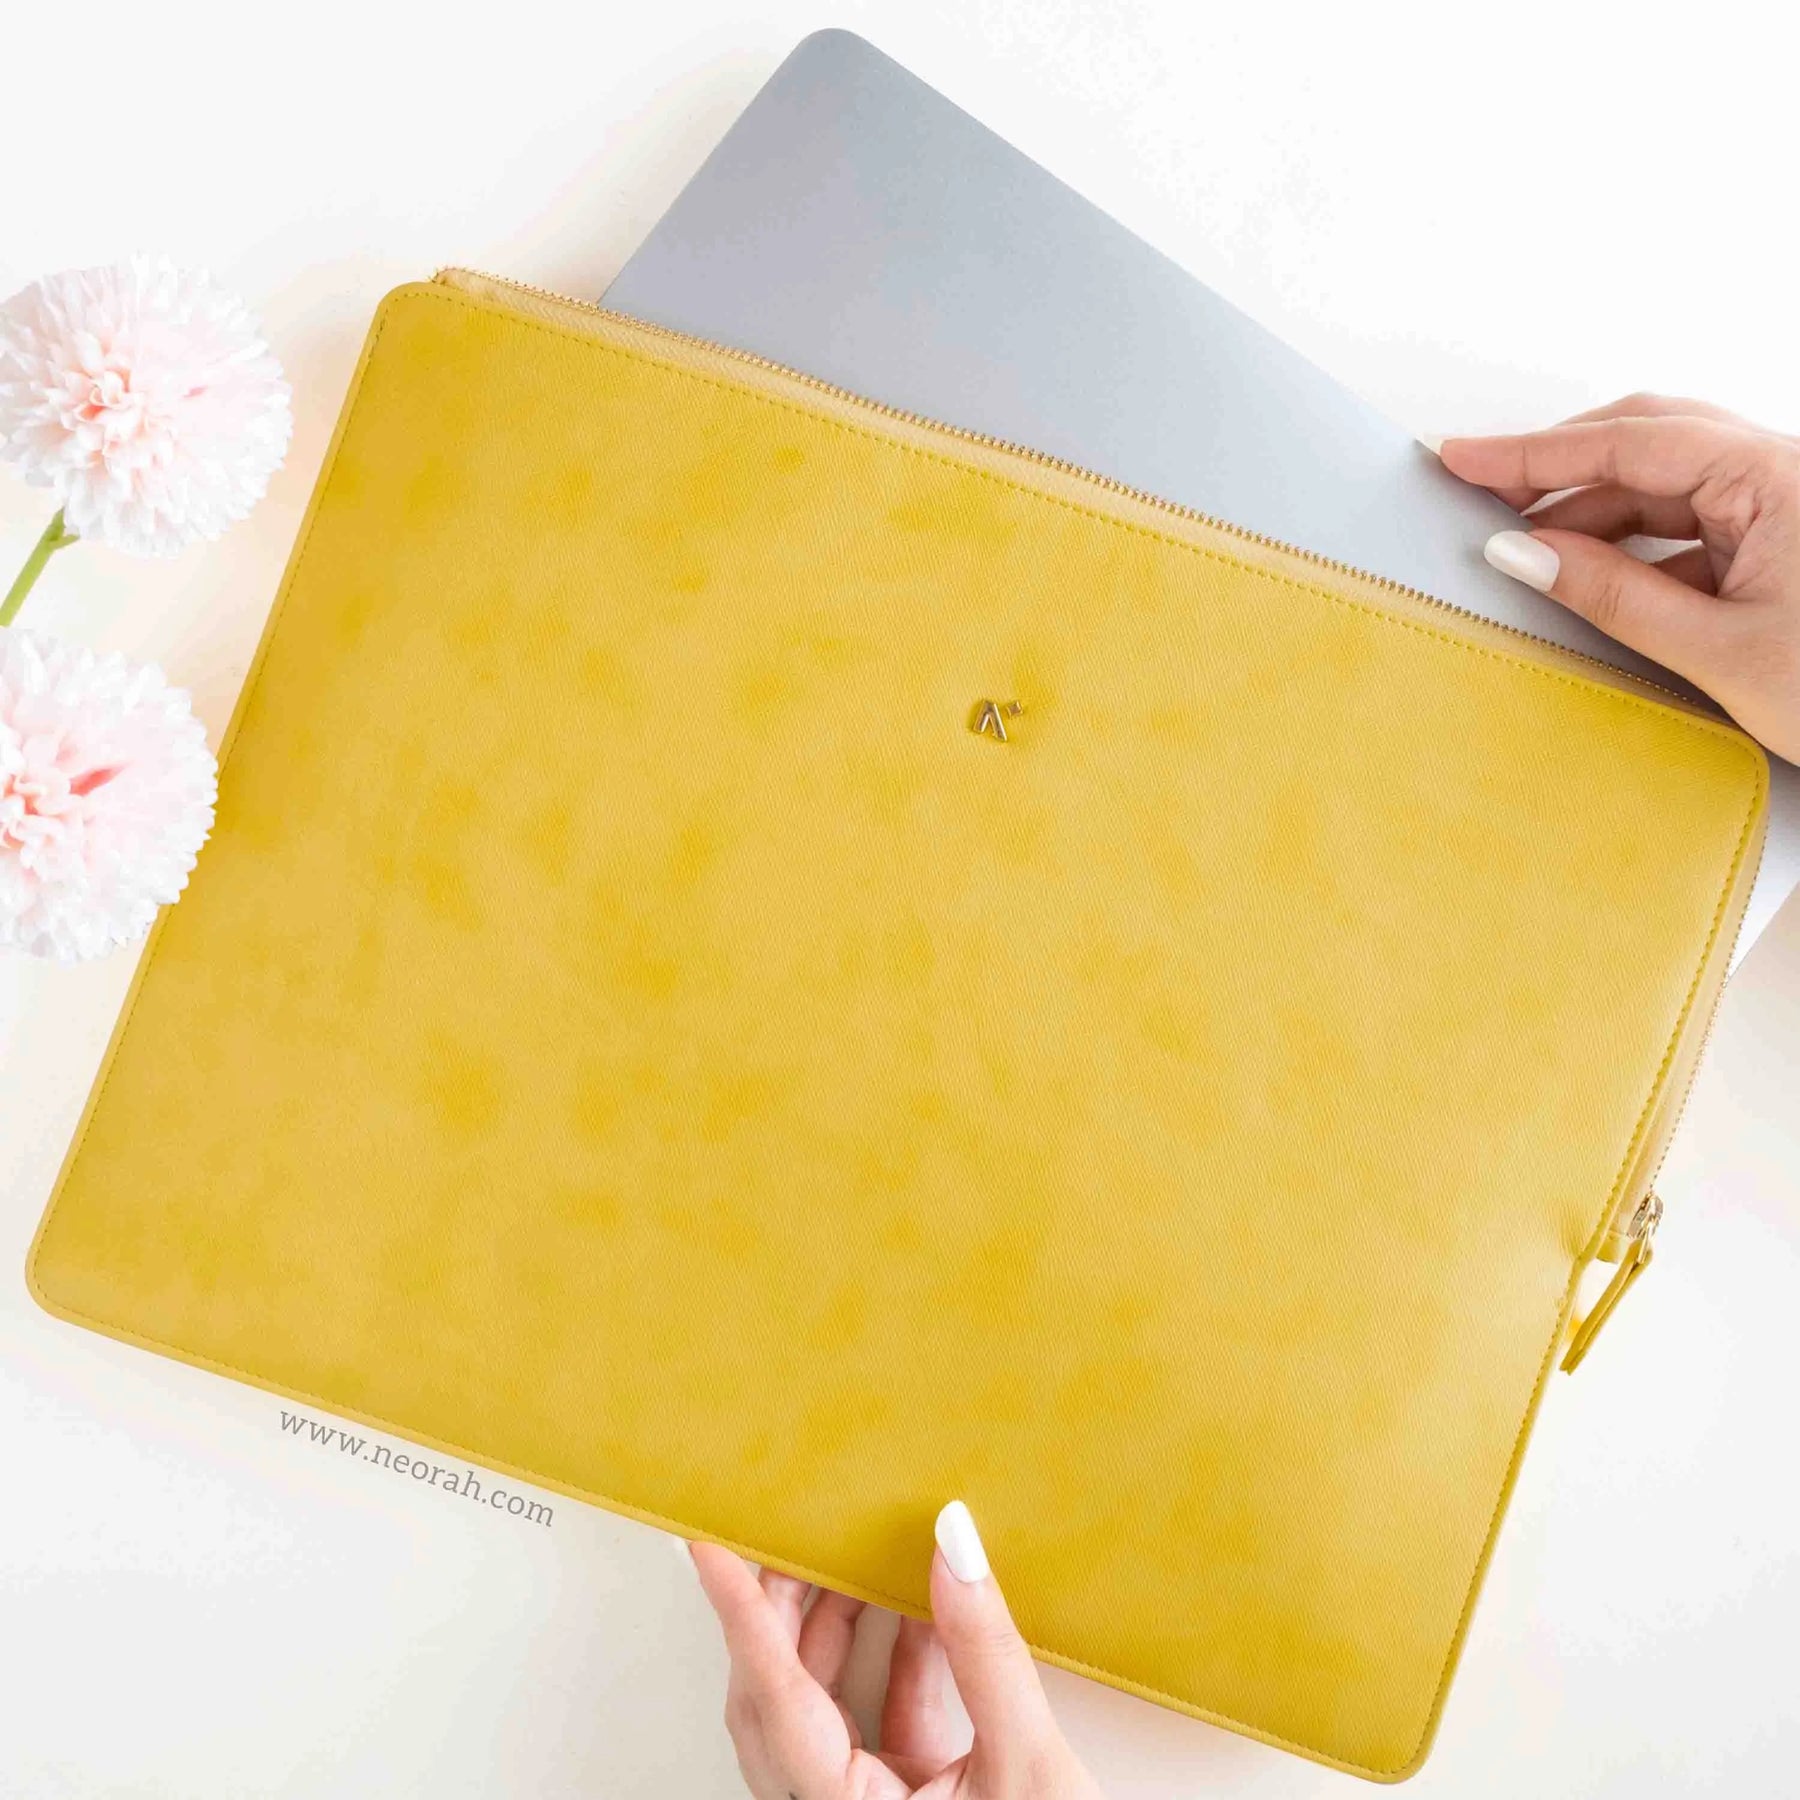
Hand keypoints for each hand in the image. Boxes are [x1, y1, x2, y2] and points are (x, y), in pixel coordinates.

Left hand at [688, 1500, 1106, 1799]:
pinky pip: (870, 1721)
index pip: (775, 1699)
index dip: (740, 1614)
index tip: (707, 1545)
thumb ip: (985, 1655)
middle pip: (775, 1699)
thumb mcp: (1029, 1767)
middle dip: (778, 1606)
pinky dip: (891, 1658)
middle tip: (789, 1527)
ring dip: (833, 1626)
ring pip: (815, 1707)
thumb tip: (953, 1544)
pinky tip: (919, 1604)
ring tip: (850, 1550)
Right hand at [1435, 396, 1799, 762]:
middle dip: (1560, 466)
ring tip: (1523, 548)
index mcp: (1780, 478)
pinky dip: (1631, 544)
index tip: (1462, 456)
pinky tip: (1587, 575)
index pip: (1635, 440)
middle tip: (1479, 492)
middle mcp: (1785, 473)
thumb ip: (1613, 596)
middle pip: (1649, 439)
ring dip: (1592, 511)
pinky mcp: (1780, 539)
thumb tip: (1523, 553)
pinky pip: (1690, 521)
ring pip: (1666, 482)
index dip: (1537, 450)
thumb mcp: (1717, 651)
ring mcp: (1783, 503)